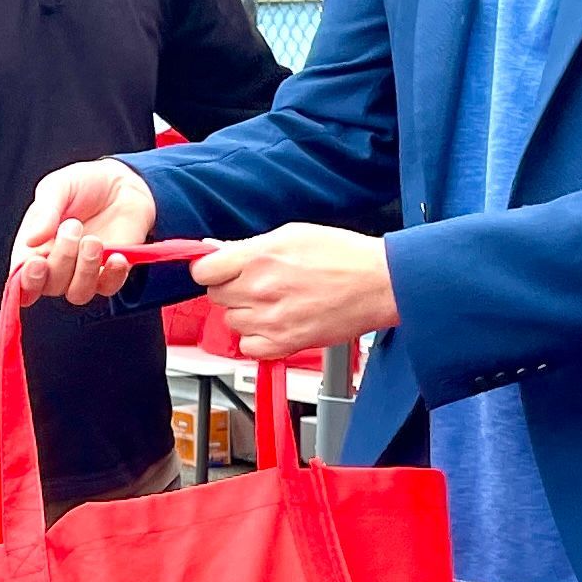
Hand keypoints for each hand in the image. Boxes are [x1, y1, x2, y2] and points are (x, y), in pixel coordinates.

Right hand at [12, 159, 156, 304]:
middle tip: (73, 225)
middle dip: (61, 259)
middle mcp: (55, 266)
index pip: (22, 279)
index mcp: (33, 248)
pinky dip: (112, 275)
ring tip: (93, 240)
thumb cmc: (82, 184)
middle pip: (50, 286)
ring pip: (78, 293)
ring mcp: (83, 273)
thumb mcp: (58, 187)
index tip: (38, 263)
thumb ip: (44, 212)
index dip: (28, 280)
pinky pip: (108, 288)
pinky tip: (116, 256)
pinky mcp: (110, 274)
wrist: (121, 183)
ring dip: (85, 269)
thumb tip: (30, 240)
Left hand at [195, 224, 399, 358]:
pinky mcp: (284, 343)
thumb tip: (217, 250)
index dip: (210, 270)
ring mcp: (270, 319)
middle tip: (256, 285)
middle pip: (215, 297)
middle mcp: (260, 288)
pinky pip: (248, 347)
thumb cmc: (344, 256)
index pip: (203, 270)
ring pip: (232, 322)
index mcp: (259, 256)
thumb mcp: (292, 234)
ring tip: (274, 303)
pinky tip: (276, 324)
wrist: (378, 283)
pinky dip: (257, 340)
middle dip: (231, 290)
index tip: (220, 271)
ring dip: (246, 314)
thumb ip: (250, 246)